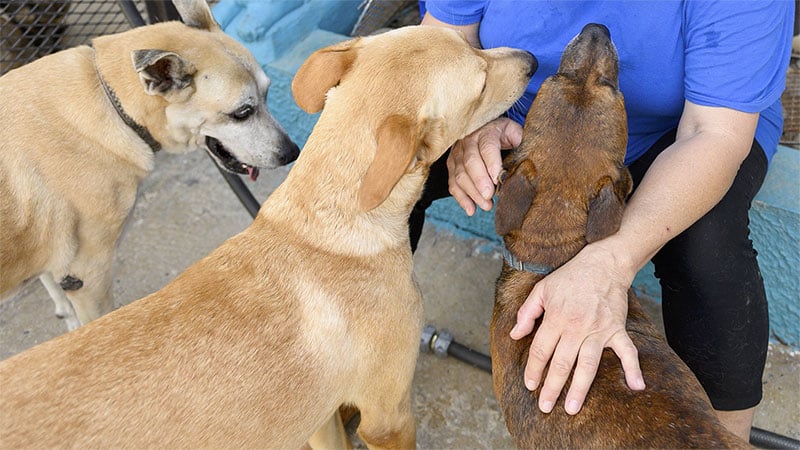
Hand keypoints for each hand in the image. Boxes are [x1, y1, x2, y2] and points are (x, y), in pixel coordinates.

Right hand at [446, 117, 522, 214]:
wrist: (484, 128)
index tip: (498, 180)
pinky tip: (471, 209)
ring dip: (472, 193)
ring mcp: (457, 154)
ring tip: (487, 206)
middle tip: (489, 196)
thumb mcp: (513, 130)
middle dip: (479, 181)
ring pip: (460, 175)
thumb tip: (523, 152)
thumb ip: (519, 139)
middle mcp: (468, 141)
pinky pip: (453, 183)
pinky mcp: (451, 165)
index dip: (492, 163)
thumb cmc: (502, 133)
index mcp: (486, 132)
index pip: (487, 147)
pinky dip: (461, 198)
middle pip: (470, 162)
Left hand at [509, 241, 645, 414]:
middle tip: (545, 407)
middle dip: (551, 387)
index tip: (530, 386)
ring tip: (572, 407)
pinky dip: (633, 368)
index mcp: (556, 318)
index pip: (541, 350)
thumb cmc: (570, 277)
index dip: (533, 370)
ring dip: (579, 388)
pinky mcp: (617, 329)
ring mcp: (598, 330)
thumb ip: (526, 313)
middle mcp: (576, 327)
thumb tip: (515, 335)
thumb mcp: (542, 289)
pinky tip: (636, 387)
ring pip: (588, 364)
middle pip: (561, 363)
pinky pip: (627, 351)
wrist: (603, 263)